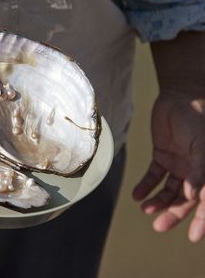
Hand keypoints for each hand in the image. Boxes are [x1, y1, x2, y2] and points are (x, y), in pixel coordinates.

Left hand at [133, 95, 204, 241]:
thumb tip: (194, 196)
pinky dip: (146, 186)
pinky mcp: (163, 156)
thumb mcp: (202, 147)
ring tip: (145, 208)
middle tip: (158, 227)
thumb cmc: (198, 119)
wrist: (181, 97)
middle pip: (186, 199)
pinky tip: (137, 195)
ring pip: (169, 190)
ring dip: (158, 201)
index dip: (202, 220)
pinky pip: (154, 176)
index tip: (193, 237)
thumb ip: (199, 171)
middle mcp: (195, 171)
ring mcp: (179, 164)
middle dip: (174, 214)